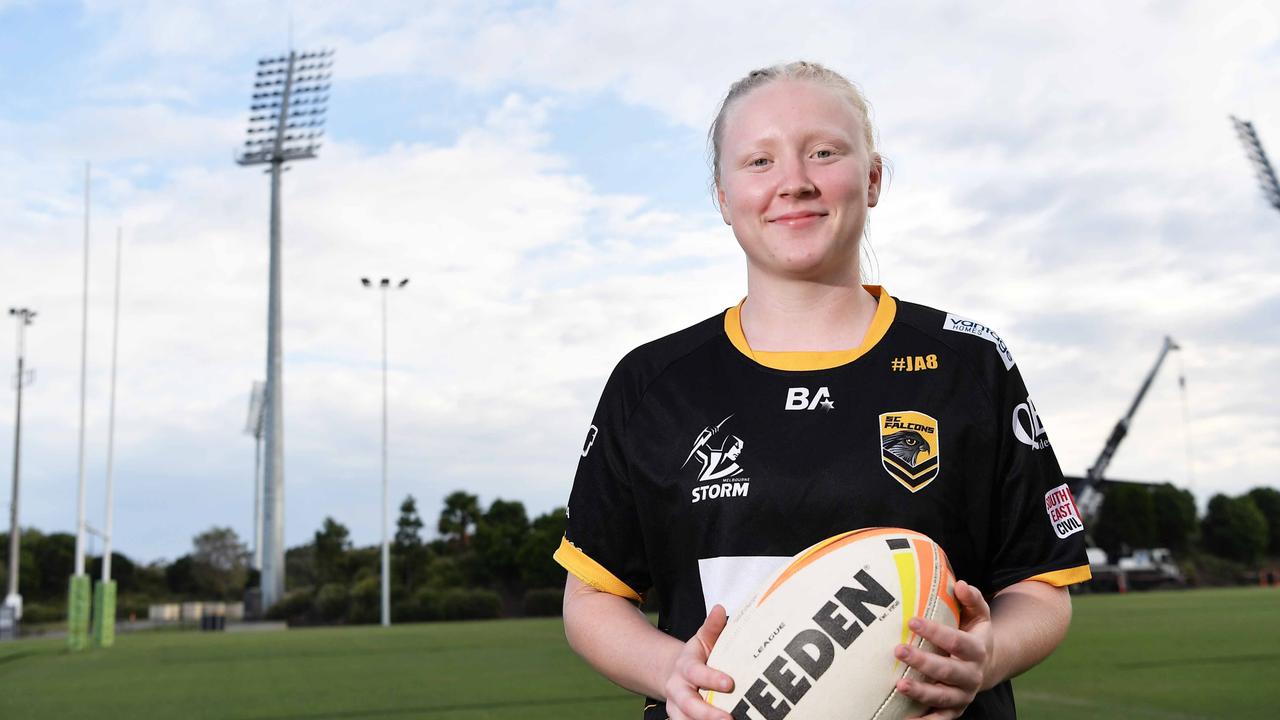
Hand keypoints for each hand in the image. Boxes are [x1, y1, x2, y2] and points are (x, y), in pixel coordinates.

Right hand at [664, 604, 734, 719]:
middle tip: (729, 718)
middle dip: (707, 713)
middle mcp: (677, 689)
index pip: (696, 673)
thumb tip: (720, 609)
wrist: (674, 674)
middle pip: (688, 703)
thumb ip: (712, 627)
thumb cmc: (697, 657)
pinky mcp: (680, 719)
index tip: (729, 683)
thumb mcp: (703, 640)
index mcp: (685, 667)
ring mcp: (677, 708)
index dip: (711, 678)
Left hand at [894, 580, 995, 719]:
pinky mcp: (954, 710)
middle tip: (898, 650)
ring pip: (942, 697)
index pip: (956, 640)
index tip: (912, 620)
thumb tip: (960, 584)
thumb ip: (972, 599)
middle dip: (923, 662)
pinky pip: (940, 719)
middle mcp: (972, 675)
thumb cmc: (973, 635)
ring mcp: (963, 695)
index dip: (935, 631)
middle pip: (947, 671)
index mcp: (976, 650)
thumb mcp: (979, 615)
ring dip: (921, 693)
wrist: (988, 666)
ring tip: (899, 685)